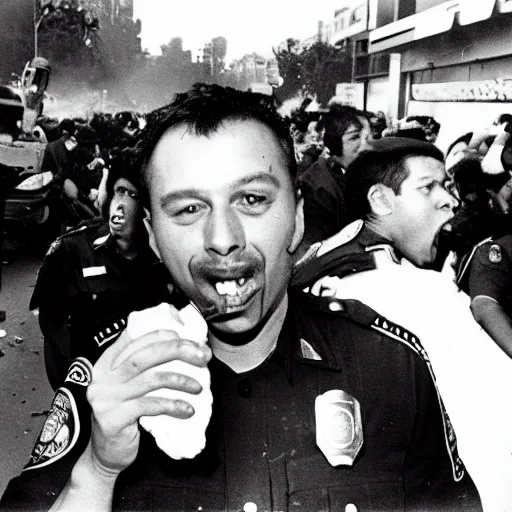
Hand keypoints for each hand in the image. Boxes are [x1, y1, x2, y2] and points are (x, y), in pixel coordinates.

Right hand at [86, 328, 211, 474]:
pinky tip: (187, 409)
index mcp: (107, 363)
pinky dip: (173, 405)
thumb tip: (185, 348)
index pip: (135, 339)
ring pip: (151, 379)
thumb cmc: (125, 418)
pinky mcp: (113, 418)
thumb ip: (147, 368)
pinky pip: (150, 405)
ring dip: (180, 380)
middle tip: (202, 355)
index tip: (187, 338)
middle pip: (145, 355)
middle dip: (177, 351)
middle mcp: (103, 377)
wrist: (105, 456)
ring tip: (198, 386)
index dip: (162, 335)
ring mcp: (106, 398)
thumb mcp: (131, 387)